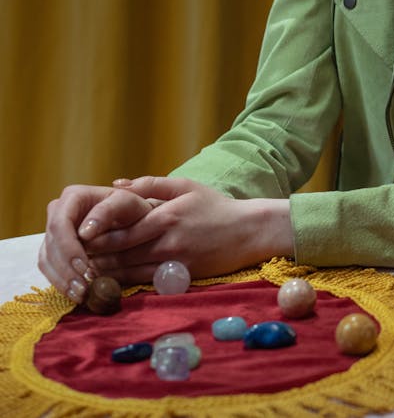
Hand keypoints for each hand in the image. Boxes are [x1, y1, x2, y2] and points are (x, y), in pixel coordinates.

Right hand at [38, 183, 154, 301]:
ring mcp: (54, 232)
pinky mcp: (54, 250)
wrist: (132, 220)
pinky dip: (61, 283)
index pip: (60, 224)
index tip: (85, 267)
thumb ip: (107, 212)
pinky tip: (76, 293)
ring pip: (46, 259)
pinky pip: (49, 268)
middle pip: (51, 244)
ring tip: (82, 294)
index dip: (68, 248)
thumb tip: (83, 232)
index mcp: (73, 197)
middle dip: (66, 269)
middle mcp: (58, 212)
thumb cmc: (131, 209)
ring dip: (62, 280)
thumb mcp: (127, 204)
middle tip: (84, 288)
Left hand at [80, 176, 293, 284]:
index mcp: (166, 215)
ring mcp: (172, 261)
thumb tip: (117, 184)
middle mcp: (166, 240)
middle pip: (121, 253)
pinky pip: (144, 284)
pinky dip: (124, 285)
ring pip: (129, 272)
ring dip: (104, 274)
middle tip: (70, 258)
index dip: (98, 234)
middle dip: (94, 256)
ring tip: (81, 273)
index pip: (123, 228)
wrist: (247, 232)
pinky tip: (108, 285)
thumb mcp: (185, 186)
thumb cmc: (215, 206)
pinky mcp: (178, 277)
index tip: (77, 236)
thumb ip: (150, 183)